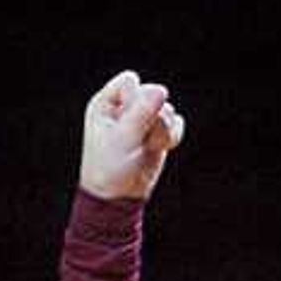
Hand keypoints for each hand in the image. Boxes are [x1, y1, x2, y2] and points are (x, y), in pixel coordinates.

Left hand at [78, 71, 184, 202]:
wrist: (118, 199)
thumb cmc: (109, 170)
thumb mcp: (122, 140)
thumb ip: (141, 112)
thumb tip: (161, 89)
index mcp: (105, 103)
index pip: (130, 82)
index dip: (134, 99)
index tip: (127, 124)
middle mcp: (124, 107)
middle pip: (152, 92)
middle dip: (152, 116)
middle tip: (140, 139)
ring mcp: (142, 119)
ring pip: (166, 108)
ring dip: (162, 129)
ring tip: (148, 146)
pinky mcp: (157, 132)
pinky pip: (176, 122)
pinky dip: (172, 135)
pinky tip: (162, 148)